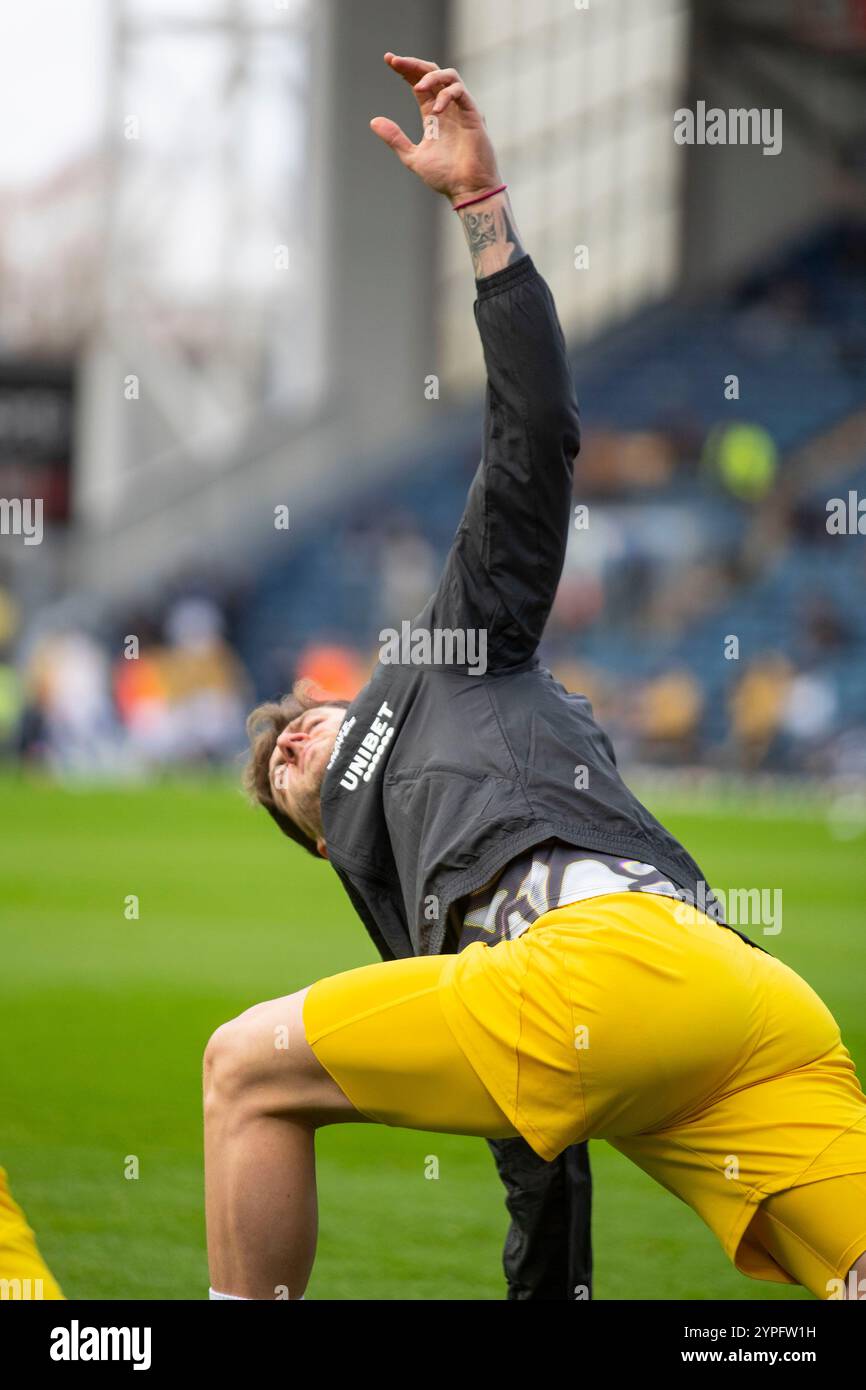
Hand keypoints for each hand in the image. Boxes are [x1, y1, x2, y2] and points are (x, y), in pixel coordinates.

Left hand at [370, 53, 500, 202]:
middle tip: (395, 61)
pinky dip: (447, 95)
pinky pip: (460, 92)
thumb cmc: (445, 177)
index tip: (388, 60)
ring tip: (417, 86)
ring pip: (448, 76)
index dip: (405, 70)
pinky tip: (436, 110)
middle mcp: (447, 108)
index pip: (419, 84)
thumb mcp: (412, 156)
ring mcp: (461, 109)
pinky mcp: (473, 115)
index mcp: (432, 115)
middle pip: (431, 73)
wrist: (467, 191)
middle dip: (413, 64)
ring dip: (431, 76)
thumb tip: (373, 121)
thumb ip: (395, 138)